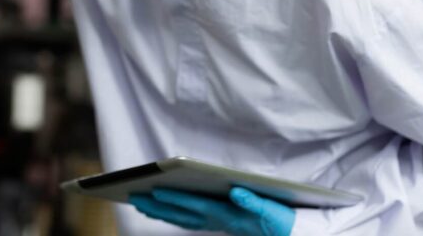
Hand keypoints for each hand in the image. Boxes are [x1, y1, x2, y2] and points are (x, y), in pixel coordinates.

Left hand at [129, 187, 294, 235]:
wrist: (287, 234)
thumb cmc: (279, 220)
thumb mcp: (271, 211)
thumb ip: (254, 203)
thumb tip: (236, 192)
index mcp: (228, 214)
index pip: (195, 205)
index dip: (174, 199)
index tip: (154, 191)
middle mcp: (218, 219)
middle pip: (182, 214)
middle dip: (158, 206)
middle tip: (134, 197)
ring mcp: (216, 222)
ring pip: (182, 218)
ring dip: (161, 212)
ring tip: (140, 203)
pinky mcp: (219, 221)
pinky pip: (190, 219)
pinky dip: (173, 215)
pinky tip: (162, 209)